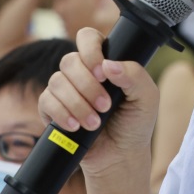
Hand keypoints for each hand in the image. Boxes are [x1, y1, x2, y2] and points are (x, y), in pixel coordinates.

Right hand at [38, 27, 158, 183]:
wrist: (121, 156)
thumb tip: (109, 65)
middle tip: (105, 106)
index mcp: (105, 62)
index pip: (88, 38)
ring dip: (77, 104)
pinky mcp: (52, 109)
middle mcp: (82, 72)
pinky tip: (76, 126)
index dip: (91, 50)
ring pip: (57, 81)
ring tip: (95, 123)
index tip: (102, 72)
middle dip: (87, 86)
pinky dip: (62, 114)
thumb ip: (134, 76)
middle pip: (69, 61)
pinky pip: (46, 101)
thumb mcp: (147, 98)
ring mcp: (65, 89)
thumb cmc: (135, 123)